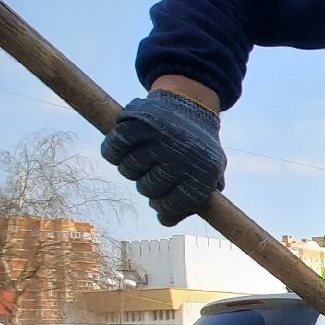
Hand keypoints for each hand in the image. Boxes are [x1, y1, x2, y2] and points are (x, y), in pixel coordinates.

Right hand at [100, 88, 226, 225]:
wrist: (190, 104)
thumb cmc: (198, 145)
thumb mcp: (211, 171)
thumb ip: (197, 198)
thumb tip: (167, 220)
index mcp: (202, 173)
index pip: (173, 206)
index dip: (163, 208)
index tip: (161, 202)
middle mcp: (181, 158)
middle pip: (147, 189)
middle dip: (148, 185)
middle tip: (154, 172)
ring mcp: (158, 140)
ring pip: (128, 171)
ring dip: (132, 167)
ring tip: (144, 156)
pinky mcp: (137, 124)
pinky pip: (112, 151)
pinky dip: (113, 152)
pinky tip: (124, 148)